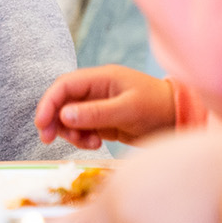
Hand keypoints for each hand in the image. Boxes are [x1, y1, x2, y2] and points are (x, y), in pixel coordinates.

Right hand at [34, 65, 176, 149]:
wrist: (180, 119)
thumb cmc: (158, 107)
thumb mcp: (128, 110)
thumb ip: (96, 113)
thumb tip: (63, 116)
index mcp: (100, 78)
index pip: (64, 86)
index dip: (48, 102)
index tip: (41, 124)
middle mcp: (95, 90)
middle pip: (62, 102)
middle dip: (53, 120)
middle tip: (48, 140)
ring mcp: (98, 106)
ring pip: (69, 118)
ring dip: (70, 132)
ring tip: (88, 143)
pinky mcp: (103, 121)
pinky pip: (82, 129)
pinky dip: (81, 138)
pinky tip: (95, 144)